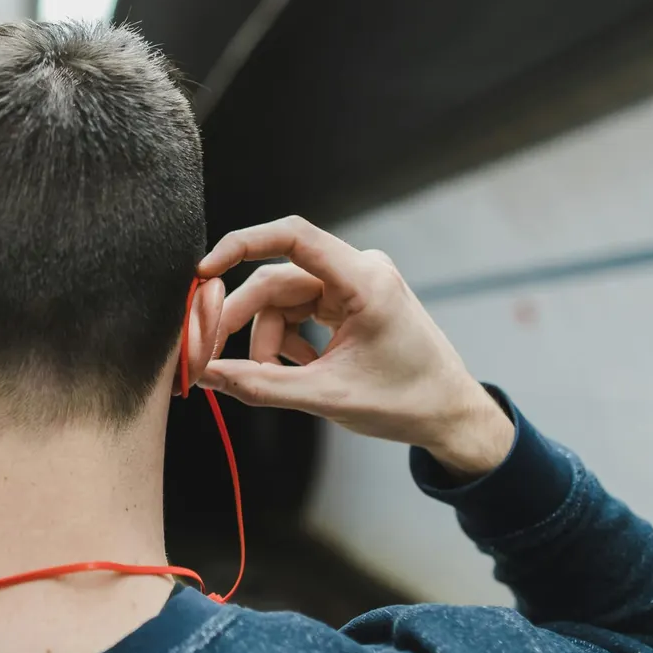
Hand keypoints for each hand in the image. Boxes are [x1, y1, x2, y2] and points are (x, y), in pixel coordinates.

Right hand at [196, 216, 512, 477]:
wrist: (450, 415)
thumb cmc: (406, 403)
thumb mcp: (325, 397)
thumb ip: (260, 384)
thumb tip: (205, 374)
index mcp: (365, 281)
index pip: (292, 237)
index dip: (241, 246)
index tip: (203, 274)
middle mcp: (360, 271)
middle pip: (276, 282)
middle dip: (241, 320)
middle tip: (209, 356)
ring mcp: (355, 284)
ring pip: (281, 301)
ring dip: (266, 341)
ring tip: (273, 379)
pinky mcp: (349, 301)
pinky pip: (298, 311)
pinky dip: (286, 341)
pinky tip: (299, 369)